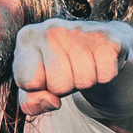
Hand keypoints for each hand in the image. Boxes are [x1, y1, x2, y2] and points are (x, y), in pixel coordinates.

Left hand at [13, 19, 130, 116]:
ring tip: (82, 65)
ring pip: (84, 81)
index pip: (27, 81)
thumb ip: (32, 103)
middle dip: (65, 88)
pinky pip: (105, 75)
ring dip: (85, 82)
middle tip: (68, 72)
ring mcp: (78, 30)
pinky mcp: (105, 35)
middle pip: (59, 86)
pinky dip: (103, 76)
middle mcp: (51, 29)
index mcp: (28, 38)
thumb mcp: (37, 85)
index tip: (42, 79)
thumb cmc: (59, 66)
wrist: (94, 42)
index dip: (38, 89)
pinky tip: (97, 61)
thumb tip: (52, 102)